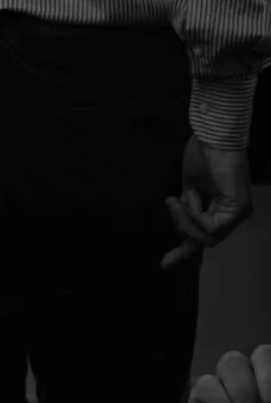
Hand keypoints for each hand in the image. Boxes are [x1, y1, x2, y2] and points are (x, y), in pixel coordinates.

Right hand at [160, 135, 252, 269]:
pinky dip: (194, 213)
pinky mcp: (238, 208)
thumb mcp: (189, 191)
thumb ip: (188, 211)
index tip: (164, 264)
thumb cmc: (202, 156)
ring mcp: (238, 213)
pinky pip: (209, 226)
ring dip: (186, 219)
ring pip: (206, 237)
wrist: (211, 137)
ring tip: (178, 198)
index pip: (204, 238)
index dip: (183, 252)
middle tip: (172, 202)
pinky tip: (191, 196)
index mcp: (222, 210)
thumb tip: (182, 230)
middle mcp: (234, 215)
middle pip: (203, 241)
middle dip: (182, 226)